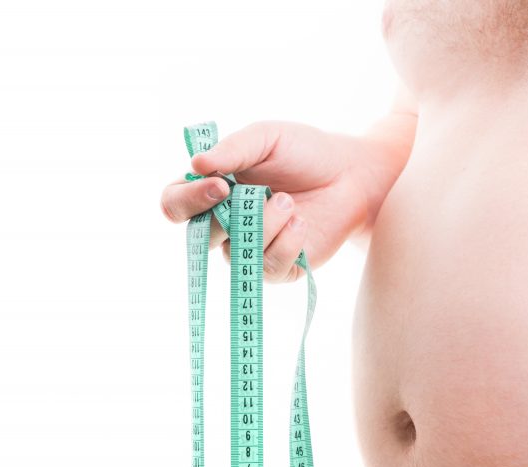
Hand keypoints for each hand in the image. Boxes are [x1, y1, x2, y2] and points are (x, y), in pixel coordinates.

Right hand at [160, 120, 375, 281]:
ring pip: (235, 254)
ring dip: (264, 227)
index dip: (187, 200)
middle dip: (228, 218)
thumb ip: (233, 149)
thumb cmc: (306, 152)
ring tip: (290, 202)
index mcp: (212, 189)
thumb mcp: (267, 138)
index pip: (175, 204)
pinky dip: (285, 245)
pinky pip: (267, 268)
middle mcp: (225, 222)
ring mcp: (251, 248)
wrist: (352, 174)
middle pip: (200, 235)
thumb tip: (196, 163)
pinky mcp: (280, 267)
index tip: (219, 186)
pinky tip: (301, 224)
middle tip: (260, 195)